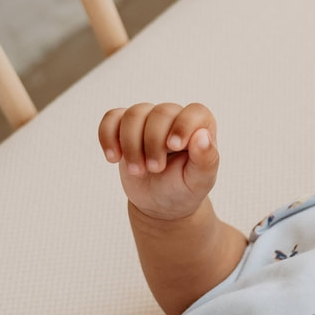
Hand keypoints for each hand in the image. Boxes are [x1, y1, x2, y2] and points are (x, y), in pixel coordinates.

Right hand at [98, 102, 218, 220]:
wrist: (160, 202)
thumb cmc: (184, 189)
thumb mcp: (200, 181)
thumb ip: (206, 159)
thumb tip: (202, 136)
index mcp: (200, 127)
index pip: (195, 112)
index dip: (183, 125)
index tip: (173, 146)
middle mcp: (175, 118)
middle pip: (160, 113)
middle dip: (153, 143)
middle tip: (155, 169)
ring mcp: (148, 120)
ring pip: (134, 115)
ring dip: (131, 145)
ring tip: (138, 171)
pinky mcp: (125, 127)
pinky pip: (111, 118)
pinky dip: (108, 136)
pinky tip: (114, 158)